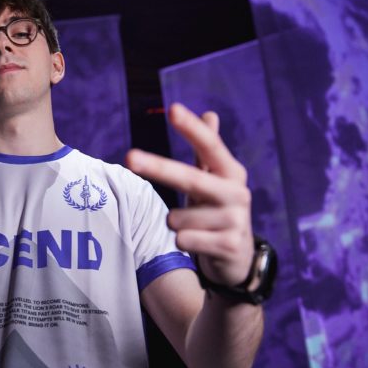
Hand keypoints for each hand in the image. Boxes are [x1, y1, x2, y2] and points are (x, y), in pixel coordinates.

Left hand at [126, 103, 253, 286]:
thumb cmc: (215, 211)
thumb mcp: (213, 181)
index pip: (210, 147)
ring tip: (193, 228)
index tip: (173, 109)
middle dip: (158, 167)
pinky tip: (198, 243)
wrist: (238, 258)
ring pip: (178, 219)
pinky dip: (182, 242)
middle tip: (129, 157)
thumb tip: (210, 112)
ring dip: (175, 224)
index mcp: (231, 173)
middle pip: (190, 179)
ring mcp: (235, 220)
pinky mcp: (229, 245)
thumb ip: (207, 151)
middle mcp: (237, 193)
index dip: (192, 129)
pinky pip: (184, 240)